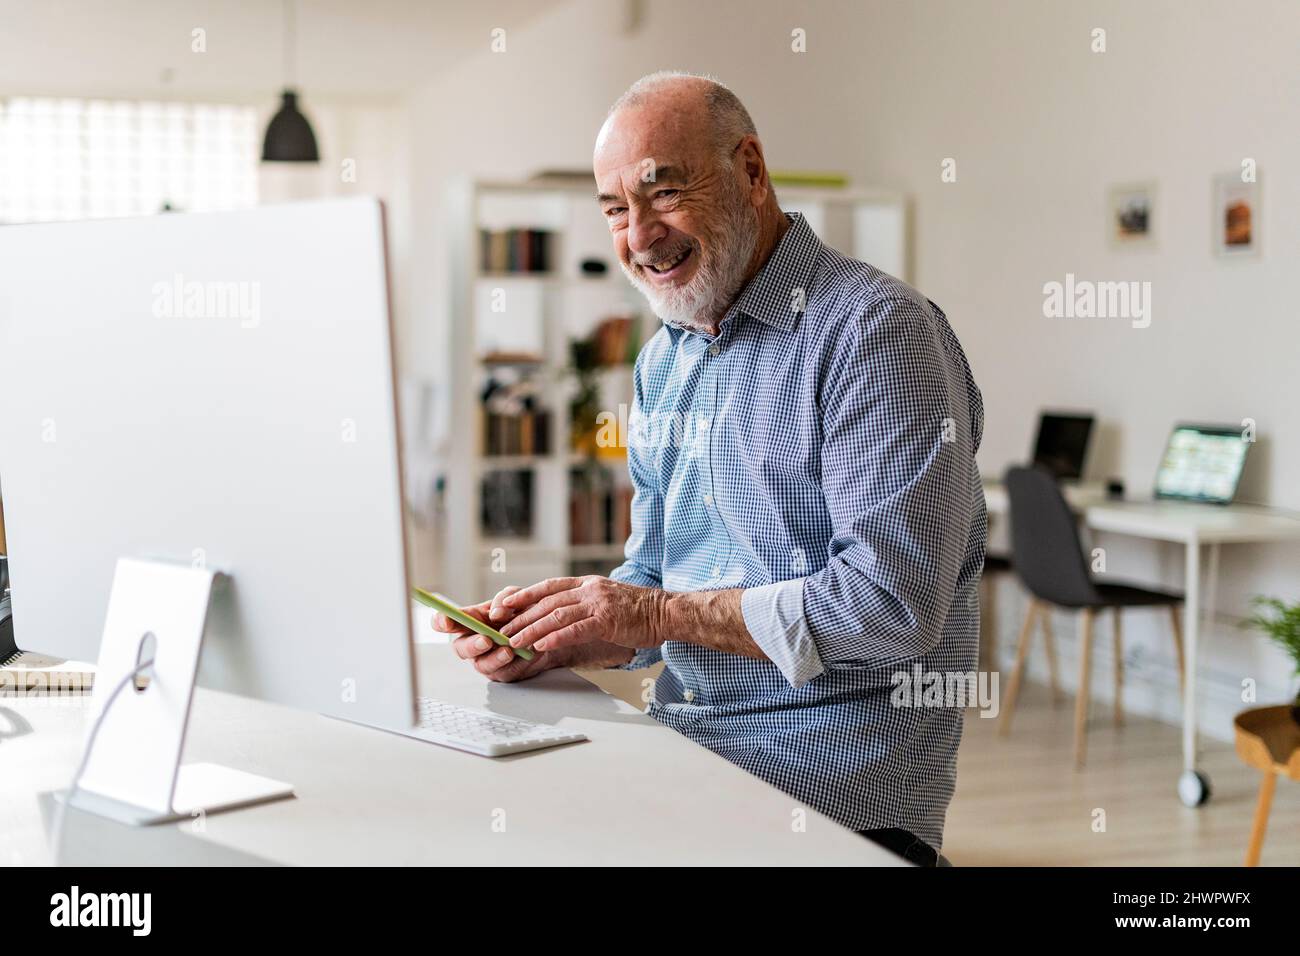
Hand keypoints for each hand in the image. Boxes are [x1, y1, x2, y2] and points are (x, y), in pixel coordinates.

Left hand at [432, 586, 631, 681]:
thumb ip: (583, 605)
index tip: (502, 605)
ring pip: (556, 615)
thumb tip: (559, 617)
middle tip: (502, 631)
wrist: (666, 612)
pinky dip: (556, 636)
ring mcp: (598, 603)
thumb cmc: (637, 612)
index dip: (523, 596)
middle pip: (546, 602)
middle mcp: (589, 589)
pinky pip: (576, 628)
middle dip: (521, 618)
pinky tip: (542, 645)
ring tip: (514, 642)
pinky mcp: (607, 620)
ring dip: (532, 629)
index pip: (547, 587)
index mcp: (586, 583)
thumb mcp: (605, 601)